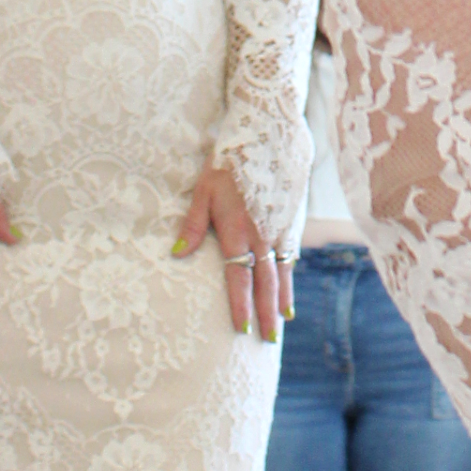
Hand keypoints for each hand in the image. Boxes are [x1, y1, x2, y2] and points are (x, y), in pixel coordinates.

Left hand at [172, 170, 292, 341]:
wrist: (269, 128)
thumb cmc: (228, 158)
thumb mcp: (203, 189)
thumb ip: (193, 225)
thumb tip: (177, 255)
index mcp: (238, 229)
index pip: (239, 278)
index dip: (240, 305)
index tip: (241, 329)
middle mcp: (263, 233)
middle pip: (266, 282)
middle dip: (266, 313)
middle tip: (267, 341)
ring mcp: (282, 225)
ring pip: (283, 270)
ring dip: (282, 298)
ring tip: (282, 322)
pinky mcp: (294, 215)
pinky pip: (292, 251)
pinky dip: (291, 272)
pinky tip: (289, 286)